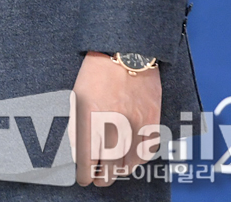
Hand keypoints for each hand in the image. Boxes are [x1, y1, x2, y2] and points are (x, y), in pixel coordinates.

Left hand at [70, 51, 161, 186]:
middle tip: (97, 179)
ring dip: (118, 172)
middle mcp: (112, 127)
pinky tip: (128, 161)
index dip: (84, 175)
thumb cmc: (97, 73)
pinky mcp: (150, 123)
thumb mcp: (79, 98)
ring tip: (112, 172)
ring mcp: (134, 127)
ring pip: (126, 166)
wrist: (126, 51)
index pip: (86, 163)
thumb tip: (80, 154)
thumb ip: (79, 128)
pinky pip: (144, 154)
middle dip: (100, 178)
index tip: (84, 177)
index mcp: (90, 120)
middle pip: (107, 170)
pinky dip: (135, 161)